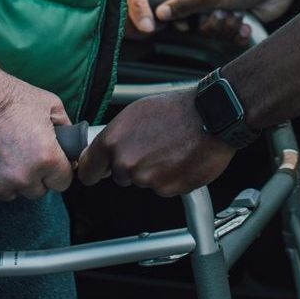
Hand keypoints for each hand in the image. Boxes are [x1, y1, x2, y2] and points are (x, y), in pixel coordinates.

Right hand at [0, 67, 73, 201]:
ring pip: (12, 193)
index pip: (63, 182)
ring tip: (2, 154)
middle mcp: (23, 177)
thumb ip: (66, 130)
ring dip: (10, 180)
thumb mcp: (50, 104)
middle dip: (35, 176)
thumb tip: (72, 145)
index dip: (58, 171)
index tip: (51, 164)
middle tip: (24, 154)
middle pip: (37, 191)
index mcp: (46, 158)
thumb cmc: (8, 97)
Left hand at [77, 90, 234, 196]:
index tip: (100, 171)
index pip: (87, 171)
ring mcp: (147, 178)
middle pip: (119, 177)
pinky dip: (171, 177)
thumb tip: (105, 152)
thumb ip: (115, 137)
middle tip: (152, 147)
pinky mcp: (167, 189)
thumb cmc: (178, 109)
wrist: (211, 116)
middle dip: (132, 167)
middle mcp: (126, 162)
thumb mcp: (135, 113)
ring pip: (143, 181)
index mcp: (113, 141)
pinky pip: (164, 187)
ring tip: (170, 149)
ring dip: (154, 171)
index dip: (95, 171)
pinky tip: (181, 158)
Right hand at [156, 0, 299, 40]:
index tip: (187, 26)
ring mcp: (230, 11)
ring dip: (230, 27)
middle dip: (214, 24)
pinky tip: (246, 25)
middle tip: (222, 13)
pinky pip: (235, 39)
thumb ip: (185, 5)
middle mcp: (215, 0)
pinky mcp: (245, 22)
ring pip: (219, 34)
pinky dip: (241, 34)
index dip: (184, 19)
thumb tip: (161, 11)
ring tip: (239, 15)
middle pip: (202, 26)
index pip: (183, 7)